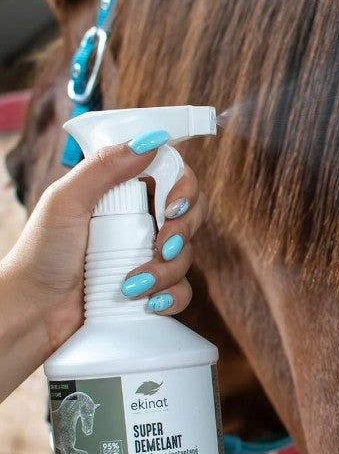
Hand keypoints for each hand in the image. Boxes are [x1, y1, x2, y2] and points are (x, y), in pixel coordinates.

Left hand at [2, 136, 205, 352]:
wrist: (33, 311)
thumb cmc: (40, 253)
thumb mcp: (66, 201)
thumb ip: (104, 167)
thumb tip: (151, 142)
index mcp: (123, 194)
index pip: (173, 177)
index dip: (184, 188)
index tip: (173, 205)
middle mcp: (140, 223)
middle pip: (190, 215)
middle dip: (184, 230)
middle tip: (163, 244)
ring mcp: (147, 257)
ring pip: (186, 256)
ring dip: (167, 270)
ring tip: (134, 284)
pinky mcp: (151, 290)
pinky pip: (181, 291)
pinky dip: (171, 297)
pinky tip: (149, 303)